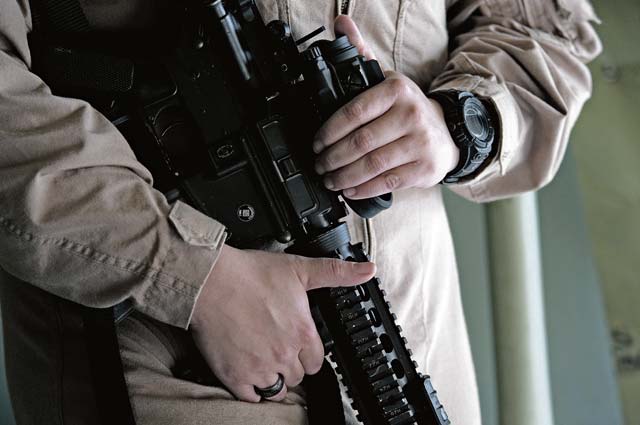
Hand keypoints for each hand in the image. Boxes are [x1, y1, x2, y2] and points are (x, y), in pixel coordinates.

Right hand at [190, 245, 375, 402]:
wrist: (210, 282)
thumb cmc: (250, 274)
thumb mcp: (300, 268)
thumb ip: (336, 273)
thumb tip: (367, 270)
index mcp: (303, 333)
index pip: (317, 361)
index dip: (308, 353)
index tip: (298, 346)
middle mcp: (284, 354)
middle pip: (298, 376)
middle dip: (291, 365)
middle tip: (279, 350)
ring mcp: (260, 367)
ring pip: (277, 390)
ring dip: (274, 379)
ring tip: (264, 362)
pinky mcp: (235, 375)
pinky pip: (251, 397)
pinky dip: (251, 390)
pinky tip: (248, 374)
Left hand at [312, 16, 459, 199]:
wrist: (449, 133)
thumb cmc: (409, 109)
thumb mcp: (387, 79)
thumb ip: (361, 53)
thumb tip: (341, 23)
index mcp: (396, 90)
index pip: (354, 112)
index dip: (329, 132)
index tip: (316, 144)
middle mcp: (411, 115)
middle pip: (360, 142)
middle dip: (332, 158)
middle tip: (319, 165)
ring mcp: (420, 143)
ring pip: (372, 164)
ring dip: (344, 176)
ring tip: (330, 180)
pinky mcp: (424, 168)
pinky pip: (387, 182)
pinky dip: (363, 188)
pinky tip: (349, 189)